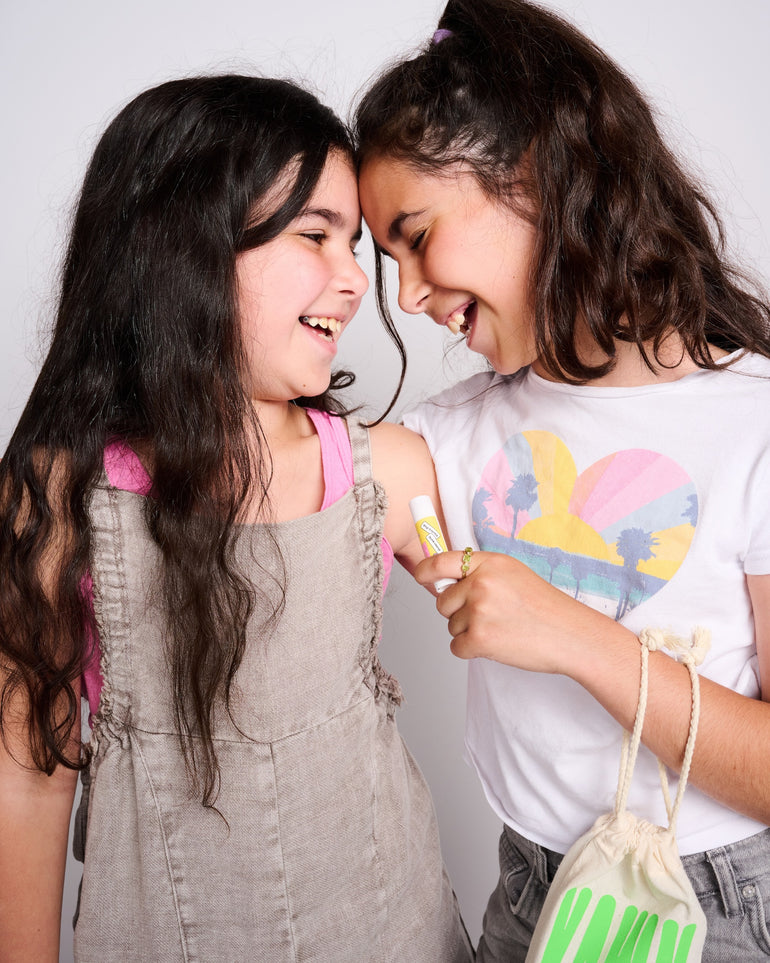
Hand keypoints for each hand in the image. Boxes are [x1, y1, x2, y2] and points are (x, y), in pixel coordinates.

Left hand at [413, 550, 608, 675]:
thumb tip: (441, 581)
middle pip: (442, 601)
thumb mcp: (514, 575)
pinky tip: (498, 645)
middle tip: (490, 617)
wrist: (571, 636)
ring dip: (469, 632)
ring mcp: (479, 610)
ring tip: (502, 629)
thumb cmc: (546, 608)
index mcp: (490, 563)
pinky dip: (472, 650)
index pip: (441, 562)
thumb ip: (480, 574)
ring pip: (450, 626)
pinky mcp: (479, 638)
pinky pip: (456, 647)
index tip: (421, 578)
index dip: (425, 572)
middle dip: (458, 612)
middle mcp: (481, 583)